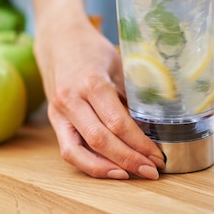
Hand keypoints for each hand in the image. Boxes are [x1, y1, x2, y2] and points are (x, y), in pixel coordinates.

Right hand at [34, 1, 164, 179]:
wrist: (58, 38)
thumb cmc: (92, 49)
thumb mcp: (118, 65)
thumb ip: (131, 95)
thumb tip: (155, 125)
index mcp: (91, 82)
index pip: (117, 123)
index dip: (140, 144)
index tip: (158, 156)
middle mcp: (71, 99)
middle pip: (100, 140)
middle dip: (129, 160)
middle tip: (152, 171)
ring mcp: (59, 111)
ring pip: (78, 151)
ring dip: (106, 168)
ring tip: (131, 175)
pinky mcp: (55, 119)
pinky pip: (68, 149)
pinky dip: (88, 163)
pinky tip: (109, 169)